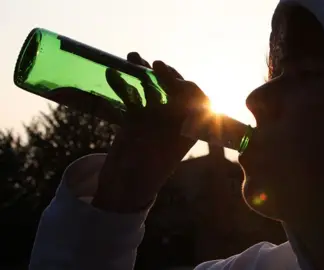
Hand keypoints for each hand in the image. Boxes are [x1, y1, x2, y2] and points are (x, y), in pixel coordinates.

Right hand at [91, 52, 207, 212]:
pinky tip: (112, 74)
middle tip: (156, 66)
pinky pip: (132, 96)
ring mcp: (155, 117)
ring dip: (143, 73)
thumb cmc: (142, 180)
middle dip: (167, 76)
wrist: (122, 189)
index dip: (189, 91)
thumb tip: (178, 129)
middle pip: (175, 92)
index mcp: (188, 133)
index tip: (178, 83)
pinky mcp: (136, 116)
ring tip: (133, 57)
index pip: (197, 105)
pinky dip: (122, 85)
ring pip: (153, 89)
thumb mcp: (155, 163)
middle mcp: (175, 122)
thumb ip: (164, 146)